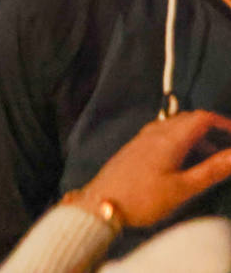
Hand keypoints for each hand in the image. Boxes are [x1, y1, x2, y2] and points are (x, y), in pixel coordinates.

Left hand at [75, 110, 230, 228]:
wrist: (102, 203)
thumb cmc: (143, 198)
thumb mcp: (184, 187)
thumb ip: (213, 170)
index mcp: (170, 138)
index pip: (202, 118)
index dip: (224, 124)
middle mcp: (155, 132)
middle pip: (189, 119)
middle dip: (213, 129)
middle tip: (229, 147)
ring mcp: (143, 138)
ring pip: (176, 127)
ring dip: (196, 136)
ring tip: (212, 158)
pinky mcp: (135, 147)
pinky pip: (163, 134)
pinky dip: (181, 140)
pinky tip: (184, 160)